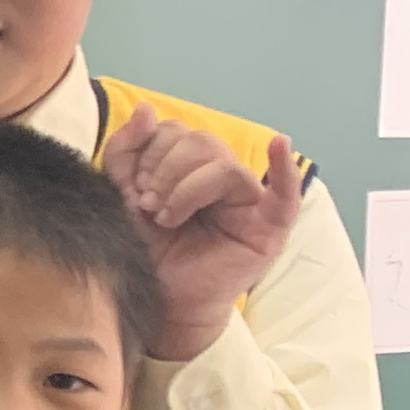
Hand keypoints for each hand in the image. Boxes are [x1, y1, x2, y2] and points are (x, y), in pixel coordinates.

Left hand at [101, 105, 306, 362]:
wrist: (159, 300)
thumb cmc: (148, 250)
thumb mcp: (125, 196)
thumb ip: (127, 154)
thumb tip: (145, 109)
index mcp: (191, 167)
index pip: (176, 132)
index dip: (150, 152)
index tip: (134, 190)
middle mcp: (223, 178)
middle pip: (202, 142)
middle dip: (166, 170)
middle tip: (150, 206)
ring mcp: (249, 201)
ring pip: (224, 166)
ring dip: (186, 188)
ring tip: (167, 217)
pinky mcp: (268, 228)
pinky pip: (285, 193)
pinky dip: (284, 169)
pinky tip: (279, 144)